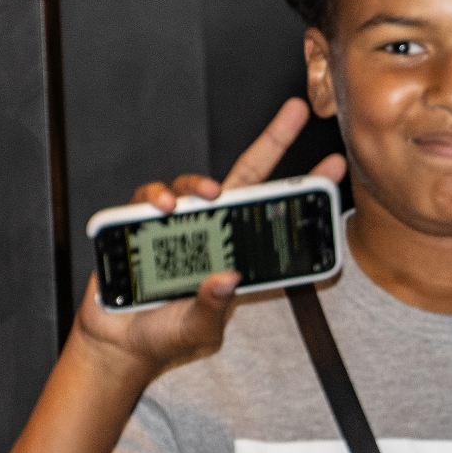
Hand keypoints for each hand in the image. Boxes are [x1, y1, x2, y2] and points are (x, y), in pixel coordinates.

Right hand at [74, 98, 345, 378]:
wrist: (118, 340)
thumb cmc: (166, 333)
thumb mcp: (199, 327)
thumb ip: (213, 307)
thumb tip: (228, 279)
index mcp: (234, 250)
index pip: (272, 212)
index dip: (300, 189)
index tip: (332, 166)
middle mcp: (210, 228)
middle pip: (245, 176)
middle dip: (273, 140)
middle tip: (296, 112)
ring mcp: (176, 222)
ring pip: (194, 184)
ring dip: (201, 180)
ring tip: (209, 193)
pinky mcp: (138, 221)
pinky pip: (149, 197)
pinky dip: (156, 195)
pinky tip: (161, 208)